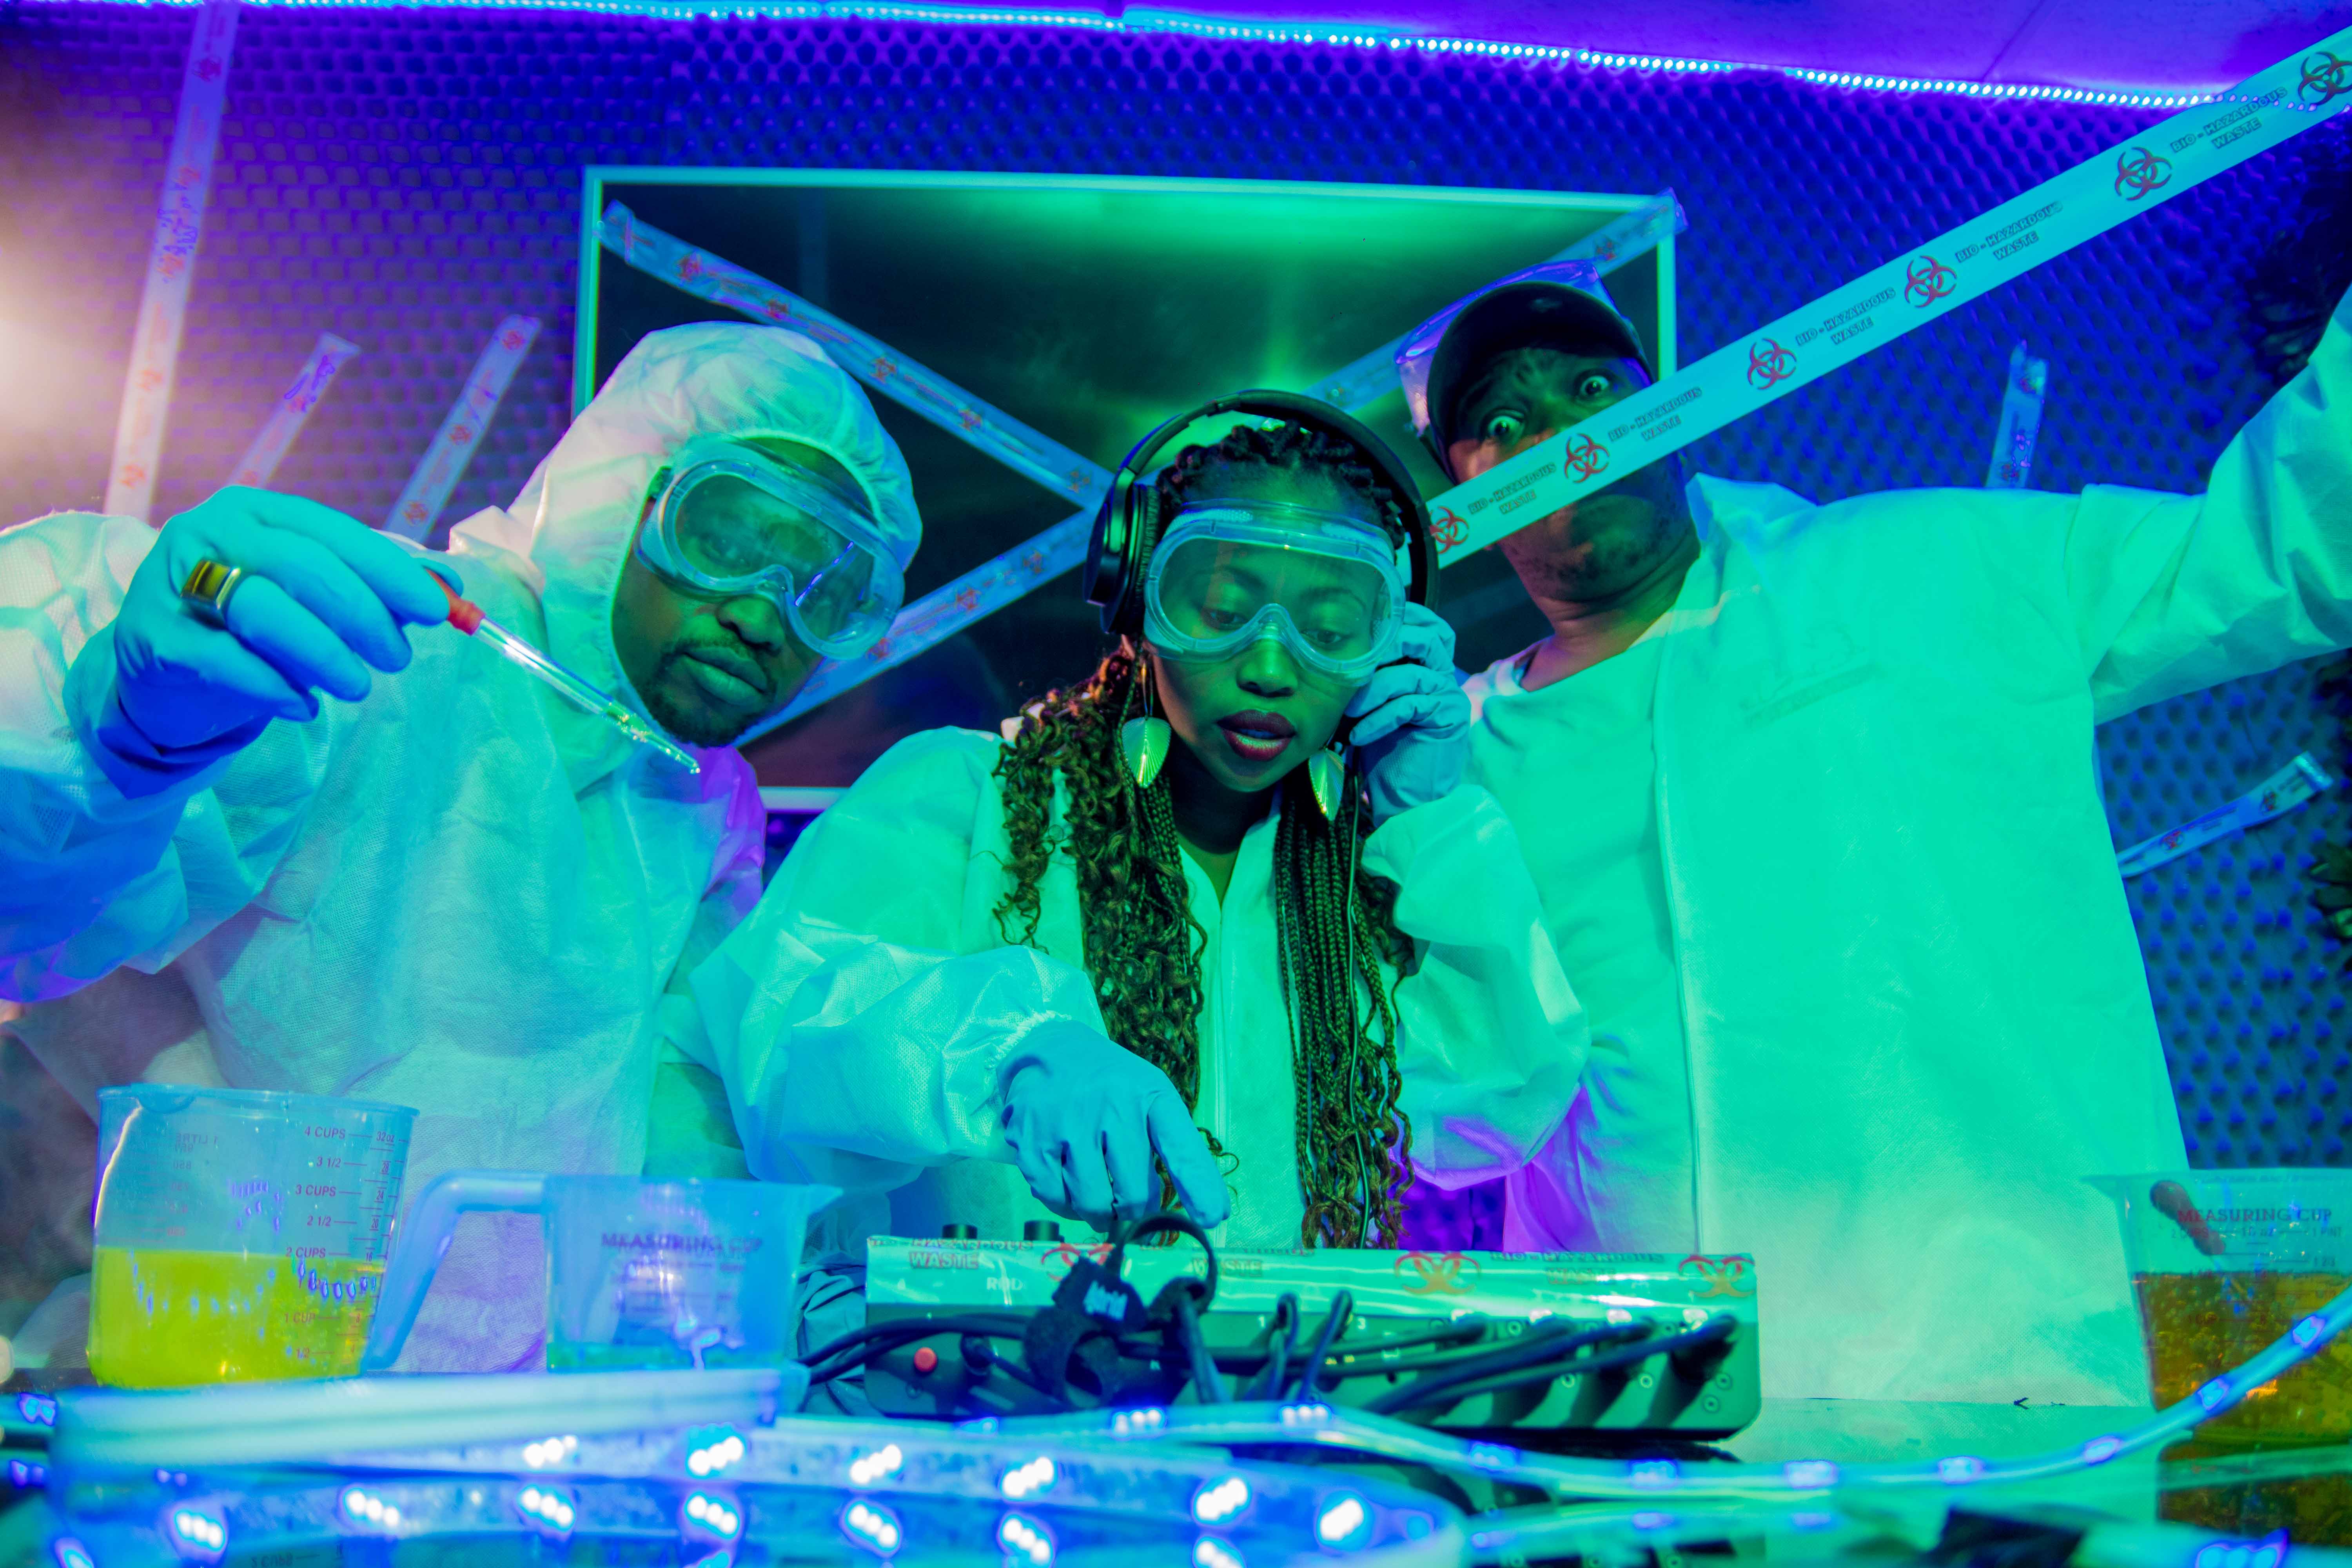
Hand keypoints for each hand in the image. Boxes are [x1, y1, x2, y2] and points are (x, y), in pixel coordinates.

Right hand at [108, 488, 450, 750]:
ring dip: (322, 651)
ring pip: (262, 608)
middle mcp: (209, 534)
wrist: (163, 678)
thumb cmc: (249, 632)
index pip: (332, 532)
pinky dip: (272, 685)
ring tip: (356, 686)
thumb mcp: (310, 602)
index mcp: (255, 514)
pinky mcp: (154, 639)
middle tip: (397, 658)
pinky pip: (223, 660)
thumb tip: (448, 588)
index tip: (435, 610)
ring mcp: (173, 583)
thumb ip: (373, 588)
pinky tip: (302, 706)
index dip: (388, 571)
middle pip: (303, 565)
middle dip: (363, 614)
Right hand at [999, 1019, 1230, 1231]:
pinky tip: (1069, 1187)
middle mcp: (1110, 1107)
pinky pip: (1053, 1198)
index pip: (1180, 1146)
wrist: (1047, 1049)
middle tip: (1127, 1205)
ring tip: (1098, 1197)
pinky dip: (1065, 1205)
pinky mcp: (1030, 1140)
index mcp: (1148, 1095)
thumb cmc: (1110, 1086)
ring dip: (1098, 1214)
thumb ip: (1175, 1148)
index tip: (1212, 1219)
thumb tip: (1207, 1213)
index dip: (1198, 1187)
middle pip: (1133, 1195)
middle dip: (1133, 1211)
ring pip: (1091, 1203)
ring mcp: (1067, 1124)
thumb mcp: (1151, 1098)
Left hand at [1346, 602, 1469, 822]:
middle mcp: (1444, 677)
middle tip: (1356, 662)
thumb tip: (1338, 646)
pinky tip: (1359, 736)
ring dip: (1373, 690)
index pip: (1431, 627)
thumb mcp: (1373, 704)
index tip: (1373, 616)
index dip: (1408, 616)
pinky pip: (1409, 705)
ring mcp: (1448, 697)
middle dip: (1389, 644)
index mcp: (1430, 667)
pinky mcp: (1447, 718)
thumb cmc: (1384, 750)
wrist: (1404, 797)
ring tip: (1349, 711)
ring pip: (1412, 674)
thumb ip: (1372, 674)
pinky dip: (1379, 719)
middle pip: (1428, 639)